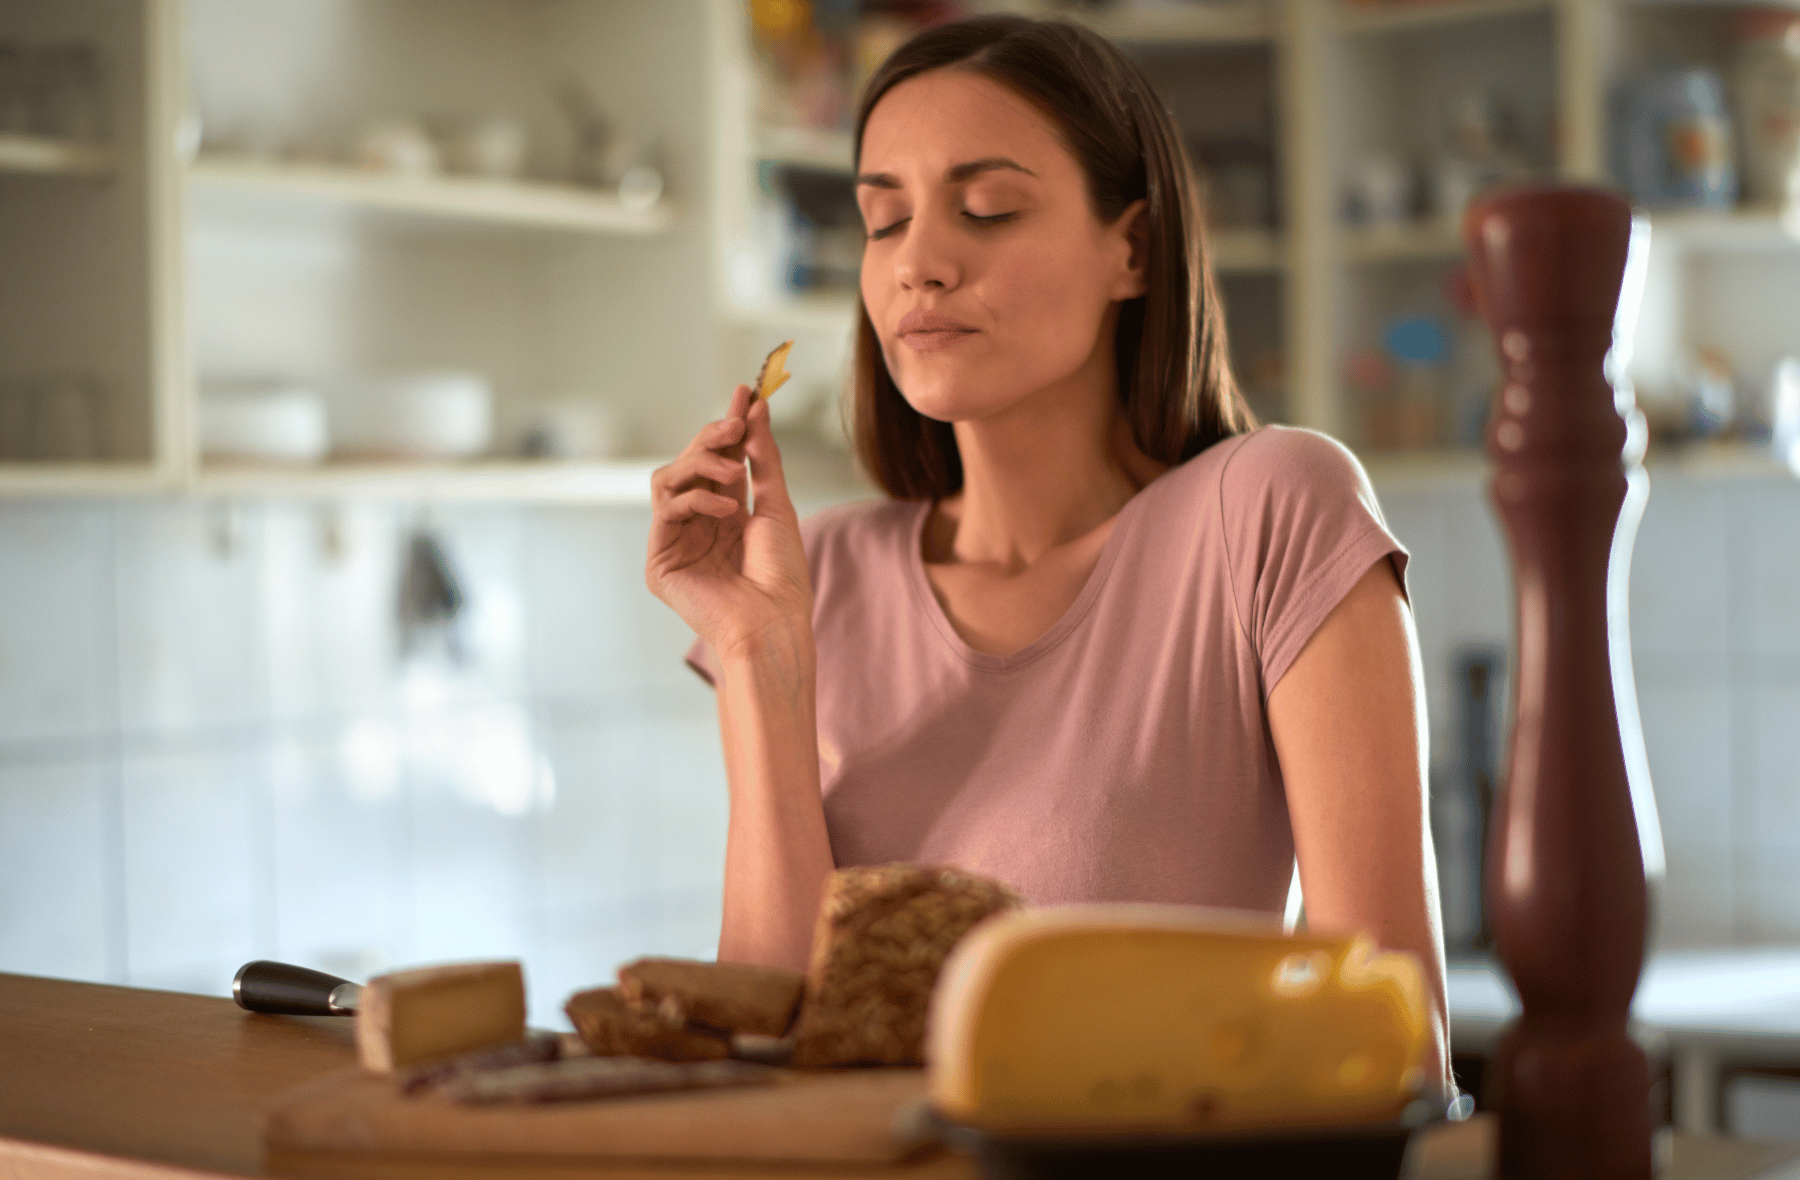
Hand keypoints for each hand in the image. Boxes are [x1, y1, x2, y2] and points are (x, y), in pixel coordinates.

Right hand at [646, 384, 812, 661]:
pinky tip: (727, 511)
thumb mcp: (777, 504)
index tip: (745, 390)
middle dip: (712, 438)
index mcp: (725, 515)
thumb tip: (756, 408)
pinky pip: (665, 509)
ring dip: (701, 464)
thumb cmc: (782, 576)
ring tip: (736, 475)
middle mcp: (696, 526)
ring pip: (669, 479)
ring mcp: (675, 543)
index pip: (719, 459)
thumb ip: (763, 456)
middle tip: (735, 424)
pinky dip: (696, 500)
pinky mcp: (659, 562)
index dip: (729, 426)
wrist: (774, 623)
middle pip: (689, 463)